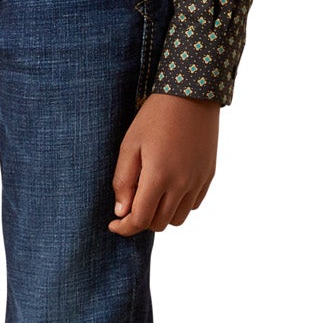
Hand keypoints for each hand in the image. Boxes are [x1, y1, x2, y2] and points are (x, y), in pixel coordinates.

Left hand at [110, 92, 218, 233]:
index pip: (140, 219)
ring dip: (161, 215)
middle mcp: (182, 184)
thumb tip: (121, 212)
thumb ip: (123, 181)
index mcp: (159, 176)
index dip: (124, 228)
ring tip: (149, 196)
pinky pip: (193, 204)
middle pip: (159, 224)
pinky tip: (168, 188)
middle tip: (129, 206)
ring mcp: (198, 181)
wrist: (191, 95)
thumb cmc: (154, 117)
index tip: (113, 224)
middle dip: (141, 221)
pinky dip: (179, 205)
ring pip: (178, 219)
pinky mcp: (208, 175)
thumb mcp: (129, 145)